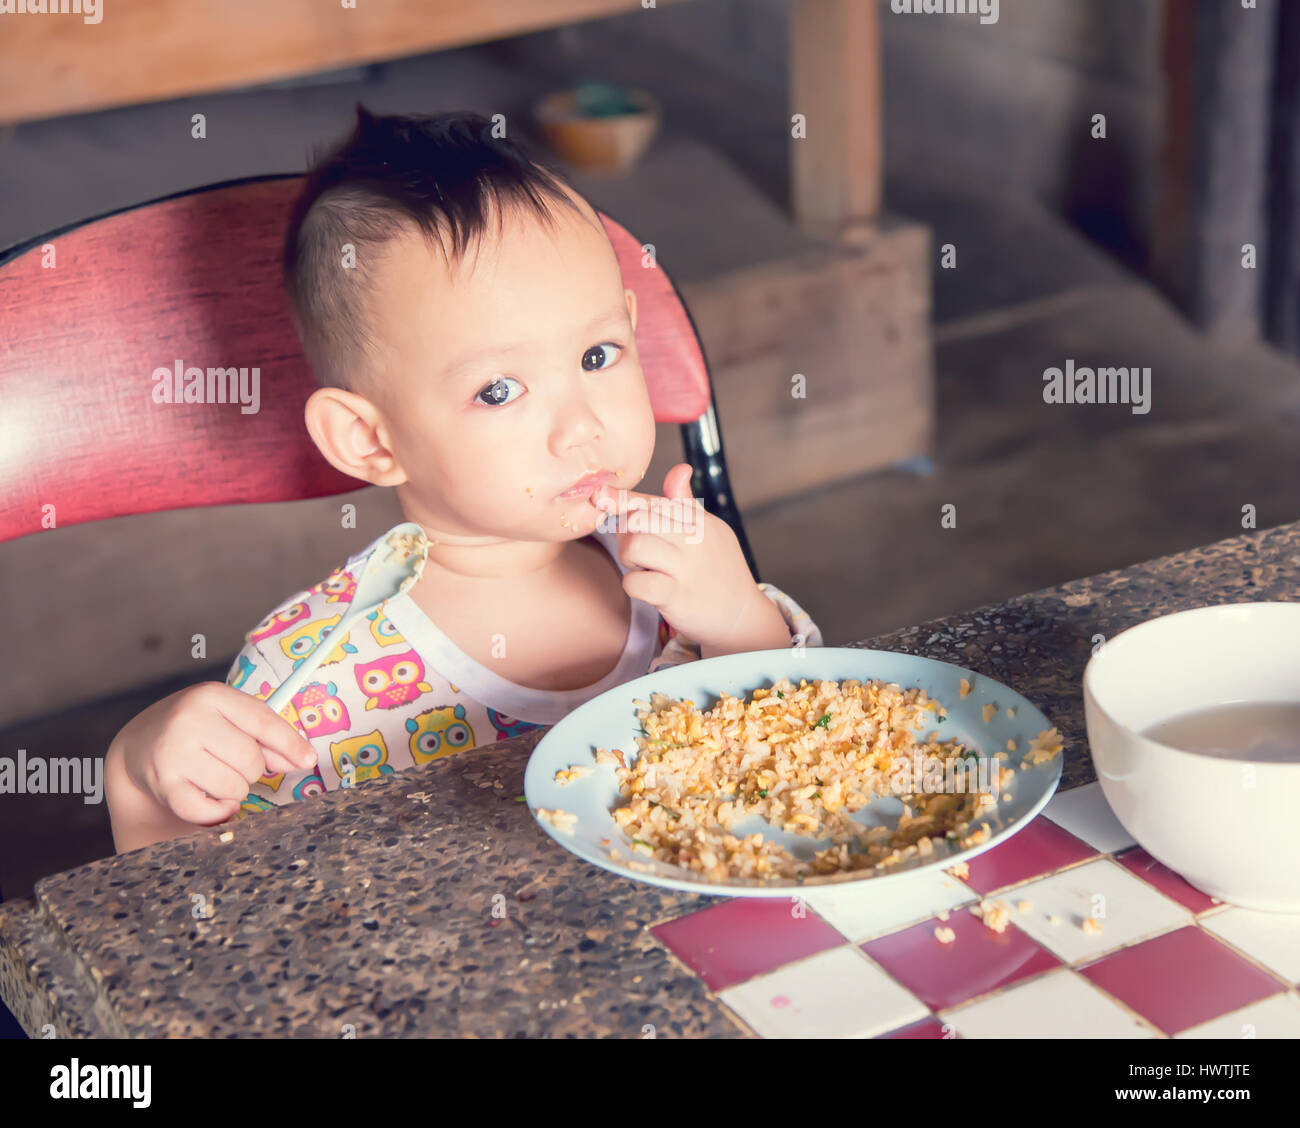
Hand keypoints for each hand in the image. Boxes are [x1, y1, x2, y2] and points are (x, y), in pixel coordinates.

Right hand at [108, 682, 316, 826]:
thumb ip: (267, 736)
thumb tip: (303, 759)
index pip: (263, 722)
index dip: (290, 744)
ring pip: (234, 787)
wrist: (140, 744)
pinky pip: (208, 811)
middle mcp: (189, 720)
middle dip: (251, 769)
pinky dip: (217, 811)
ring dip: (233, 790)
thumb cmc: (196, 728)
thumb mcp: (229, 717)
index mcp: (211, 695)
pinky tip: (208, 797)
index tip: (308, 760)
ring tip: (215, 775)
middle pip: (252, 760)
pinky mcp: (163, 784)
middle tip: (231, 762)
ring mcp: (173, 753)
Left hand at [592, 463, 786, 652]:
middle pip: (638, 520)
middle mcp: (694, 539)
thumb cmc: (717, 570)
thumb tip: (680, 469)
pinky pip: (637, 582)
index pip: (653, 501)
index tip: (599, 496)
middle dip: (625, 533)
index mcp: (698, 520)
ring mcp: (686, 568)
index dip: (621, 498)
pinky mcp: (677, 596)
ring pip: (634, 546)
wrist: (741, 614)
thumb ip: (685, 503)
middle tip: (636, 549)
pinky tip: (644, 587)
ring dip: (628, 557)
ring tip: (642, 566)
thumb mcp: (709, 532)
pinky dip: (632, 584)